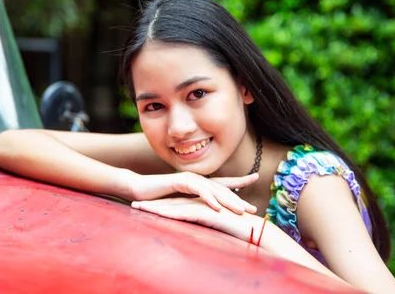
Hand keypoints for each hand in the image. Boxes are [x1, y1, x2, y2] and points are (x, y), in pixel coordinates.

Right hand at [129, 172, 258, 214]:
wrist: (138, 190)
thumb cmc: (158, 197)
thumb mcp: (180, 203)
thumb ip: (194, 205)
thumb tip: (209, 216)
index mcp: (199, 184)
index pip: (223, 183)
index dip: (240, 180)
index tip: (256, 178)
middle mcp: (197, 179)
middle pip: (222, 189)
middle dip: (239, 198)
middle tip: (253, 209)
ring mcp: (189, 178)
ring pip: (213, 189)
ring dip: (227, 201)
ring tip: (240, 211)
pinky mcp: (179, 181)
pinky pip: (198, 190)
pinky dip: (208, 198)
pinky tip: (217, 208)